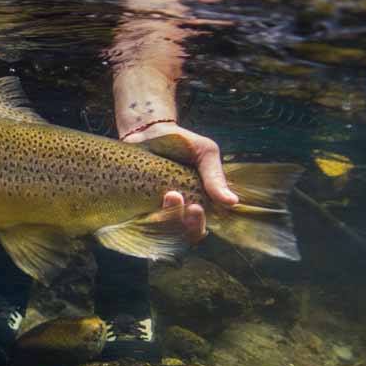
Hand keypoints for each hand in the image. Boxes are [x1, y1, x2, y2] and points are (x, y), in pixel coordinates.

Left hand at [127, 122, 238, 242]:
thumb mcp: (204, 152)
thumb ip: (215, 176)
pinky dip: (141, 219)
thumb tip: (232, 203)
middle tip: (174, 195)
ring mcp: (152, 210)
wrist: (147, 130)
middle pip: (175, 236)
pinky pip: (135, 224)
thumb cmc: (180, 142)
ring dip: (163, 217)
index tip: (195, 208)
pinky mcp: (132, 205)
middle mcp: (173, 212)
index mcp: (194, 204)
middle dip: (178, 220)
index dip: (196, 225)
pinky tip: (145, 201)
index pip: (196, 230)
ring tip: (167, 193)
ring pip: (156, 231)